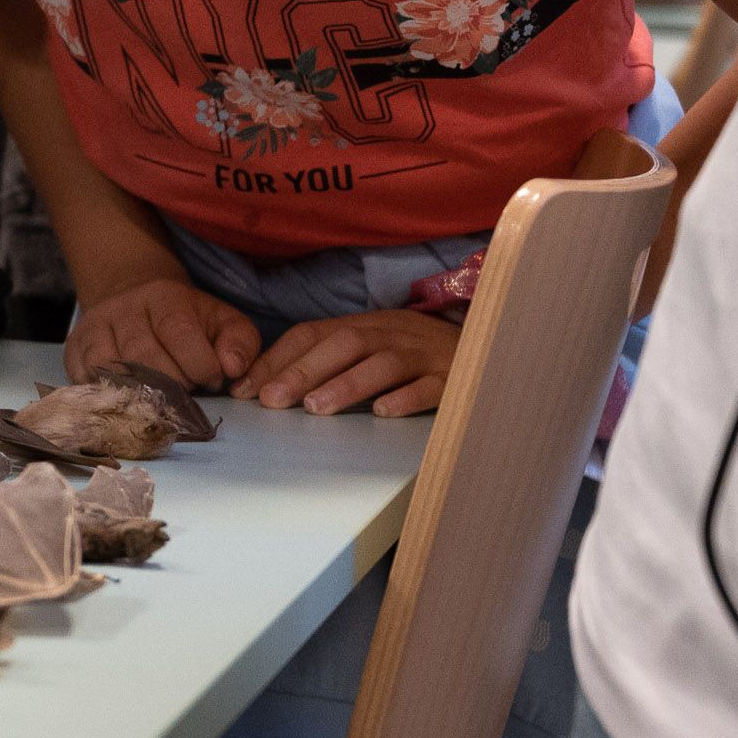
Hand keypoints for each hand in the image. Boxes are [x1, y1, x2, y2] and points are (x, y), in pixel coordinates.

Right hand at [68, 275, 259, 391]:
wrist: (134, 299)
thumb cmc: (186, 319)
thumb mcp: (223, 321)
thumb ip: (240, 343)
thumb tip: (232, 369)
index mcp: (164, 296)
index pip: (178, 332)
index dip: (199, 365)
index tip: (211, 379)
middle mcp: (123, 308)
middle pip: (143, 356)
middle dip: (171, 385)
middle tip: (184, 393)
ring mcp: (93, 328)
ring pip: (110, 370)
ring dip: (138, 395)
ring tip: (157, 401)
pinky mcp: (73, 348)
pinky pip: (82, 379)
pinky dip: (106, 395)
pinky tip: (128, 399)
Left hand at [242, 308, 461, 415]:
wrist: (492, 340)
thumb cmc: (415, 353)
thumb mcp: (371, 345)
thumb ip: (326, 360)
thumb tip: (266, 388)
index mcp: (365, 324)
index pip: (313, 334)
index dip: (278, 359)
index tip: (246, 389)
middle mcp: (392, 333)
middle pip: (344, 344)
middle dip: (303, 371)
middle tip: (272, 401)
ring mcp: (425, 355)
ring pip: (384, 364)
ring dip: (346, 385)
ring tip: (316, 408)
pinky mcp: (455, 378)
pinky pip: (432, 387)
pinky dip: (406, 398)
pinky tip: (383, 413)